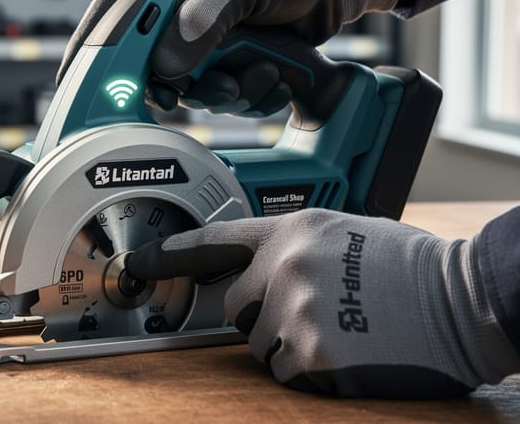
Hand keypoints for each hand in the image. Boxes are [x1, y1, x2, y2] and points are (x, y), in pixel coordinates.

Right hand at [58, 0, 402, 115]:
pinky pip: (217, 90)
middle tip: (177, 100)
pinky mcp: (227, 58)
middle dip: (168, 84)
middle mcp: (178, 5)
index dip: (94, 46)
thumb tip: (166, 66)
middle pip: (147, 58)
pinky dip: (241, 97)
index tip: (80, 81)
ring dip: (214, 94)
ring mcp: (202, 34)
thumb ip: (203, 19)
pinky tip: (269, 82)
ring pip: (185, 83)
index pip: (115, 10)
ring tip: (247, 81)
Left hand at [126, 209, 519, 397]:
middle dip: (260, 315)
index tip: (138, 263)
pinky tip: (345, 352)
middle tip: (311, 313)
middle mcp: (285, 264)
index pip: (217, 240)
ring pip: (257, 344)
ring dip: (287, 345)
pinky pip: (283, 372)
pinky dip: (307, 371)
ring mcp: (294, 308)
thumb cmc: (410, 268)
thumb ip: (294, 247)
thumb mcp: (344, 234)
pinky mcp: (309, 351)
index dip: (171, 254)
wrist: (462, 300)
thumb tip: (262, 269)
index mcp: (293, 229)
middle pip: (233, 306)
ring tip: (339, 329)